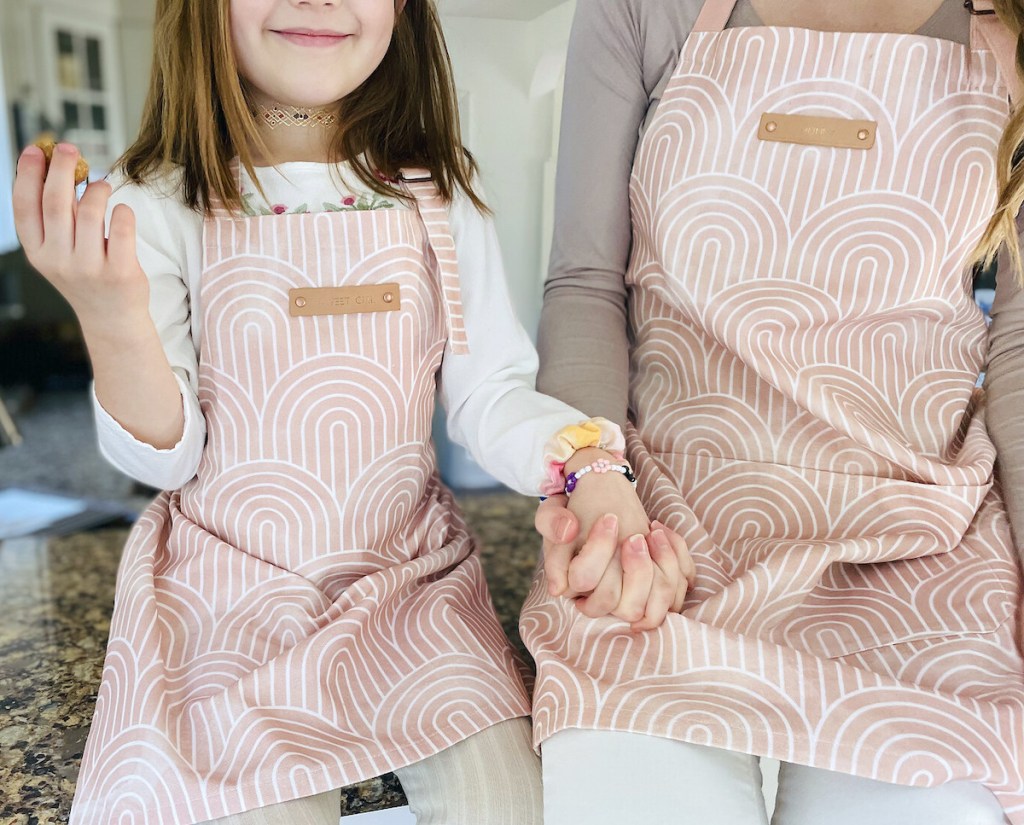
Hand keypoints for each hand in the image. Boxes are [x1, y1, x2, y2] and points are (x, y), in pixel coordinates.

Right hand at [13, 143, 148, 329]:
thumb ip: (55, 218)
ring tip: (102, 185)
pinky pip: (121, 228)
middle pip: (56, 203)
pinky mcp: (120, 272)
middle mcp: (59, 260)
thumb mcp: (59, 251)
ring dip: (97, 190)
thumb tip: (54, 167)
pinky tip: (121, 209)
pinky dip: (122, 210)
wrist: (112, 319)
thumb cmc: (86, 275)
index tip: (35, 150)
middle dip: (61, 168)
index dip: (27, 175)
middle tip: (69, 148)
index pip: (24, 207)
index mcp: (38, 252)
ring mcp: (89, 268)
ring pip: (89, 212)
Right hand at [534, 475, 694, 629]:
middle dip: (637, 569)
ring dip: (662, 565)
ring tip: (652, 533)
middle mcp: (604, 598)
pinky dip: (678, 561)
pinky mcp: (657, 588)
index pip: (587, 584)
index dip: (599, 550)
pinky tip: (661, 531)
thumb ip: (551, 521)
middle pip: (627, 607)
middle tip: (634, 535)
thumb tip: (567, 533)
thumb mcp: (553, 511)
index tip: (609, 518)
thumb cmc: (576, 514)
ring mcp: (632, 596)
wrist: (600, 505)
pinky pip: (677, 592)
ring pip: (657, 603)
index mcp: (575, 586)